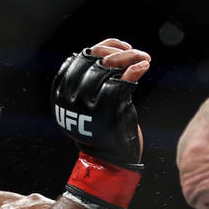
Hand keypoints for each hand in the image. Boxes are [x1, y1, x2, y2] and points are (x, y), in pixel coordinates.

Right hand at [53, 38, 149, 208]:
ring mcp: (89, 103)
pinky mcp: (108, 111)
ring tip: (144, 57)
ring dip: (130, 58)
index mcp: (63, 93)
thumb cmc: (105, 131)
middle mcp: (72, 97)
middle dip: (119, 52)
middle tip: (137, 52)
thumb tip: (107, 51)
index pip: (80, 58)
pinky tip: (145, 66)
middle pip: (94, 60)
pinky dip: (135, 70)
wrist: (110, 163)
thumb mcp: (95, 102)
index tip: (123, 46)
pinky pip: (121, 82)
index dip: (103, 47)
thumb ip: (96, 80)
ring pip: (108, 68)